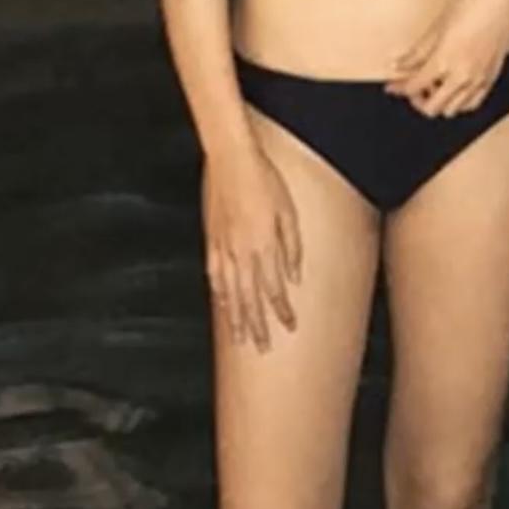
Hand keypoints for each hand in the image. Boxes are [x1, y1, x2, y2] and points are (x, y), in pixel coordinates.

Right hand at [202, 143, 301, 352]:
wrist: (232, 160)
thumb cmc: (266, 180)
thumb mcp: (289, 210)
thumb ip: (292, 246)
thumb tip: (295, 276)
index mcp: (266, 246)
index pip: (276, 289)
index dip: (283, 311)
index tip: (290, 327)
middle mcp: (244, 253)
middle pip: (251, 299)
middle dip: (259, 326)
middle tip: (263, 348)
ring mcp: (225, 248)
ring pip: (230, 292)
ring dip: (237, 318)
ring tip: (240, 338)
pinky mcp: (212, 239)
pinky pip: (214, 274)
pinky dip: (219, 294)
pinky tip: (222, 305)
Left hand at [384, 0, 508, 118]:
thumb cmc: (472, 3)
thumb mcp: (437, 25)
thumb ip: (417, 51)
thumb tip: (400, 65)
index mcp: (444, 61)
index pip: (414, 87)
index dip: (400, 88)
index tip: (394, 85)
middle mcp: (461, 75)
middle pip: (432, 107)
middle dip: (417, 100)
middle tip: (412, 86)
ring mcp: (478, 79)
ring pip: (453, 109)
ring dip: (439, 102)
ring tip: (433, 86)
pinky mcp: (491, 77)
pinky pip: (473, 103)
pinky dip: (460, 102)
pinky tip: (454, 88)